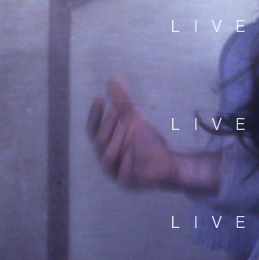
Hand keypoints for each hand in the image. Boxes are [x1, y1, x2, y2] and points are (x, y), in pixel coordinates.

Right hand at [86, 74, 178, 188]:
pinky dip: (125, 166)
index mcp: (105, 141)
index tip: (101, 95)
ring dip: (116, 143)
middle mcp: (106, 156)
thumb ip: (123, 100)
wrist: (166, 162)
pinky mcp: (129, 183)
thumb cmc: (146, 139)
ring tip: (126, 128)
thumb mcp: (135, 117)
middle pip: (100, 141)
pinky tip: (131, 153)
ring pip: (108, 160)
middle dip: (108, 125)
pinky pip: (123, 178)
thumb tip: (113, 77)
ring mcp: (116, 171)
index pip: (93, 127)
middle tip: (118, 110)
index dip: (95, 112)